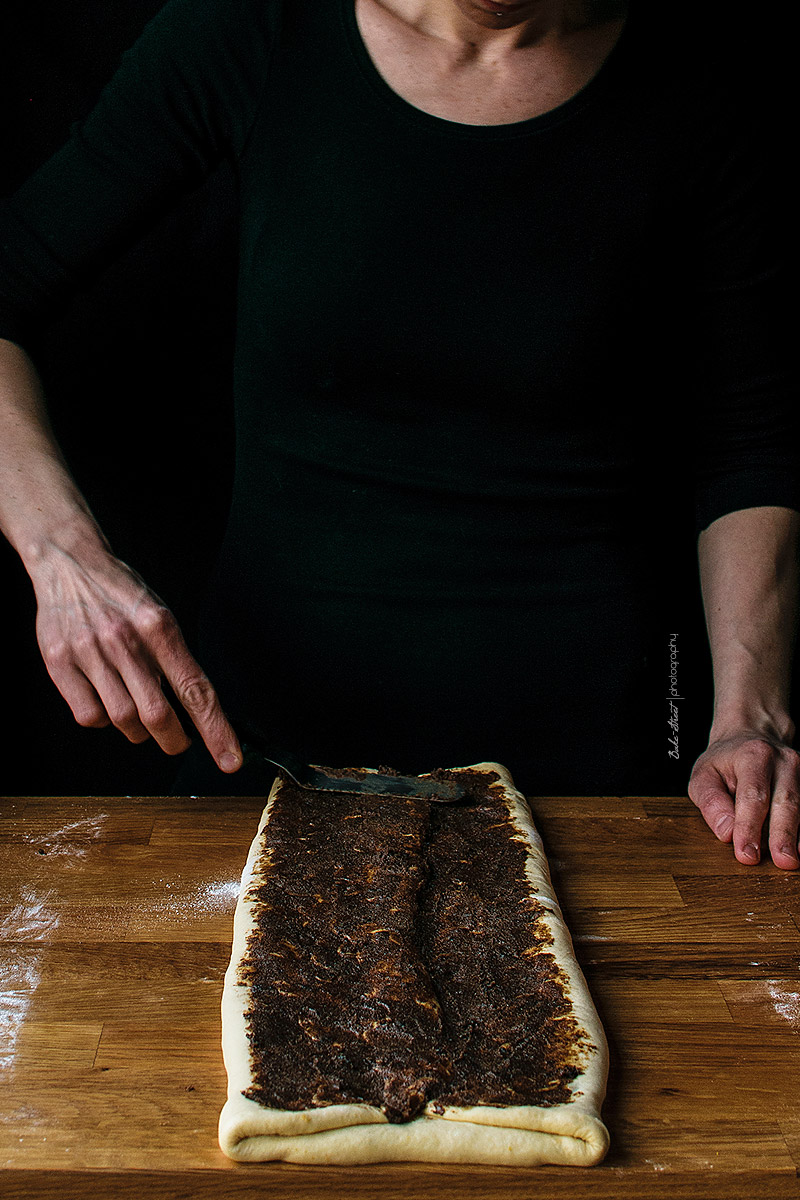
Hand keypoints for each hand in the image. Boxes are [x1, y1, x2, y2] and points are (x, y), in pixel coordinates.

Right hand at [31, 539, 240, 771]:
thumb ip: (175, 660)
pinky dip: (103, 720)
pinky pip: (89, 717)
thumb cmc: (122, 594)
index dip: (216, 730)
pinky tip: (105, 699)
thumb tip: (197, 711)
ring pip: (123, 721)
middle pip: (157, 715)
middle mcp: (125, 640)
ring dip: (138, 730)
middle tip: (179, 742)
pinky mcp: (59, 662)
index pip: (195, 689)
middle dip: (175, 740)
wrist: (70, 563)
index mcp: (159, 626)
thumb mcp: (160, 616)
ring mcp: (89, 652)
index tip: (230, 760)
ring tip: (138, 710)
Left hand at [688, 730, 799, 869]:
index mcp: (753, 755)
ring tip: (791, 860)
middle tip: (782, 861)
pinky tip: (799, 848)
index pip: (752, 796)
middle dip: (783, 834)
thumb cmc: (725, 762)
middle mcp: (783, 761)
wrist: (750, 737)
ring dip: (796, 836)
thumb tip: (726, 832)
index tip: (747, 854)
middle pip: (785, 802)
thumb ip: (711, 801)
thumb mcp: (704, 775)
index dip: (749, 827)